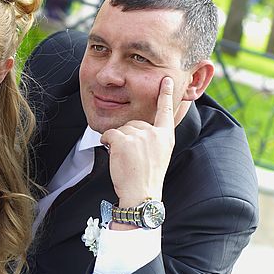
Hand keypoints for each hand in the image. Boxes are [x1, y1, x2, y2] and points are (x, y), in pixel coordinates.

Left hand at [101, 77, 174, 207]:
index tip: (166, 79)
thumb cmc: (146, 178)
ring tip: (126, 159)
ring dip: (118, 142)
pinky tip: (113, 154)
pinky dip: (106, 142)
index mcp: (166, 137)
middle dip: (128, 137)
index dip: (165, 95)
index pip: (166, 112)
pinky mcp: (124, 140)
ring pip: (121, 129)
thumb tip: (140, 128)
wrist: (141, 194)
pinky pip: (109, 134)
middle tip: (132, 157)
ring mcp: (140, 136)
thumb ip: (154, 138)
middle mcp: (155, 133)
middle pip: (134, 124)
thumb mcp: (159, 155)